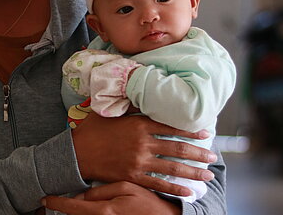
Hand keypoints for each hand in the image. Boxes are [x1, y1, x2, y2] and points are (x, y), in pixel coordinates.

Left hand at [42, 181, 180, 214]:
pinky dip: (85, 214)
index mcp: (104, 211)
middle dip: (63, 209)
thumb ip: (101, 192)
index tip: (44, 199)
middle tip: (51, 202)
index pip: (72, 208)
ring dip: (74, 212)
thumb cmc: (148, 202)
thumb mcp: (126, 189)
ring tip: (66, 204)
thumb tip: (81, 197)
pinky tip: (84, 207)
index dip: (56, 203)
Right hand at [72, 113, 216, 196]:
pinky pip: (159, 184)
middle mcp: (142, 143)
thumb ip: (130, 107)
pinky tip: (189, 191)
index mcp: (138, 125)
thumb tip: (145, 98)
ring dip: (193, 172)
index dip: (191, 130)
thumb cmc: (92, 130)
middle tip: (212, 156)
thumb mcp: (111, 112)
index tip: (205, 133)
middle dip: (198, 153)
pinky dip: (175, 188)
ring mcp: (139, 161)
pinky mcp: (133, 176)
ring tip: (208, 175)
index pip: (171, 127)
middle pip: (177, 149)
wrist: (76, 153)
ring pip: (172, 168)